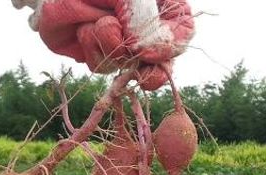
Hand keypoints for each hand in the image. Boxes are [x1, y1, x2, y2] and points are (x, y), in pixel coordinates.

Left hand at [14, 0, 193, 74]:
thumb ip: (136, 14)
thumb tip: (141, 47)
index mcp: (161, 9)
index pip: (182, 33)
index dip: (171, 47)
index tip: (152, 51)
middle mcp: (144, 30)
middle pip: (160, 62)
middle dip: (151, 71)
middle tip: (144, 76)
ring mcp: (121, 45)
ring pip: (125, 64)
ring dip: (110, 45)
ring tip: (97, 22)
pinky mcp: (98, 55)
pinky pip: (101, 65)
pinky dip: (92, 48)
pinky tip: (83, 30)